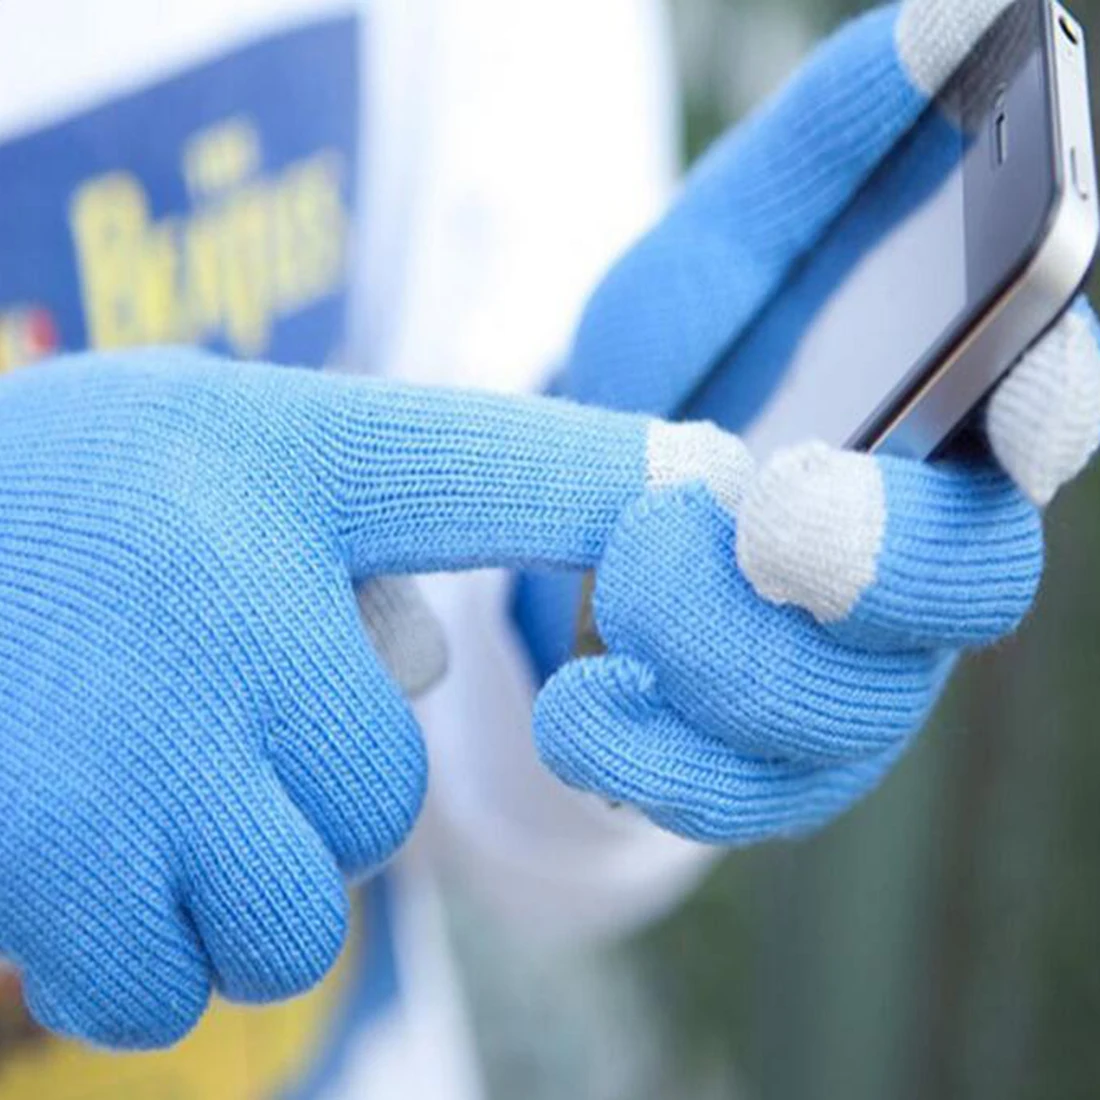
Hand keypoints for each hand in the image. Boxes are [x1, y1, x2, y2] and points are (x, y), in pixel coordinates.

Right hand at [0, 349, 671, 1048]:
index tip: (702, 483)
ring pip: (287, 916)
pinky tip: (84, 860)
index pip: (493, 468)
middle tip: (222, 737)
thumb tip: (467, 630)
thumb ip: (364, 525)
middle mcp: (230, 601)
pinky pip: (160, 989)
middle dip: (320, 801)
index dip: (605, 484)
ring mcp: (132, 747)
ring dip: (240, 890)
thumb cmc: (58, 504)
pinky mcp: (37, 868)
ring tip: (149, 800)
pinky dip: (142, 956)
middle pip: (379, 800)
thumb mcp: (212, 460)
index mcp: (281, 471)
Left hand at [526, 0, 1099, 839]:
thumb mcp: (714, 255)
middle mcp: (922, 571)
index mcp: (938, 438)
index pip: (1039, 424)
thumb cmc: (670, 378)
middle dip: (868, 558)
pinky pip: (738, 800)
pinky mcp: (769, 766)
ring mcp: (855, 682)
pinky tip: (583, 706)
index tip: (1032, 373)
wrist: (583, 520)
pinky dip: (652, 760)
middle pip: (968, 592)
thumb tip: (946, 13)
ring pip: (841, 710)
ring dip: (722, 649)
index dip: (1054, 403)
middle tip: (766, 504)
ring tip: (620, 579)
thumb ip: (822, 156)